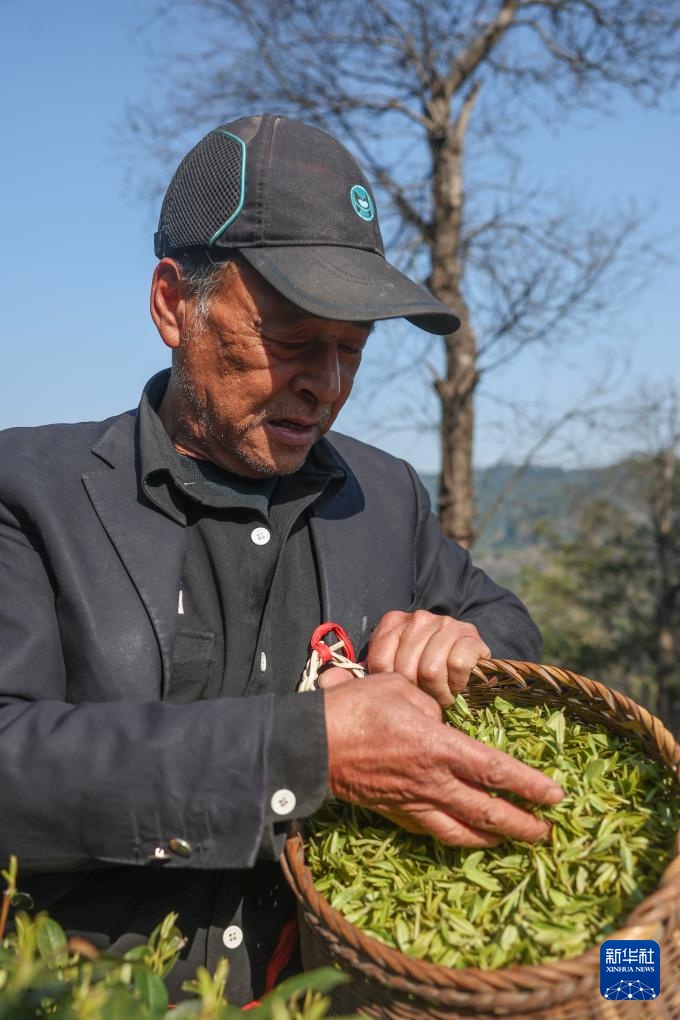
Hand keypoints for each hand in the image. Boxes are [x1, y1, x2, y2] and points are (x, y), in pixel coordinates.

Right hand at [323, 673, 562, 846]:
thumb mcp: (402, 690)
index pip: (496, 770)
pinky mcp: (395, 812)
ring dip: (492, 838)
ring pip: (461, 830)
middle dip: (522, 823)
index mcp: (439, 747)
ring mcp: (413, 802)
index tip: (555, 795)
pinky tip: (465, 836)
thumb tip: (443, 724)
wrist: (314, 743)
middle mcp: (432, 782)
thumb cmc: (358, 708)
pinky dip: (456, 837)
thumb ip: (432, 709)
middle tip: (546, 831)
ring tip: (511, 841)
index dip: (529, 785)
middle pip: (487, 811)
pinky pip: (433, 831)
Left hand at [367, 610, 490, 704]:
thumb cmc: (424, 663)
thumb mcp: (392, 661)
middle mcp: (418, 618)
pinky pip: (457, 666)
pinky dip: (457, 683)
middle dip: (416, 692)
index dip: (391, 685)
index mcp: (393, 622)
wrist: (466, 653)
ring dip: (438, 692)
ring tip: (441, 694)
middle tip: (424, 698)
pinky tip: (456, 683)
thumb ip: (367, 669)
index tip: (402, 691)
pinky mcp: (470, 635)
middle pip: (406, 669)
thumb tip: (332, 682)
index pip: (380, 662)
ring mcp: (445, 623)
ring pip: (431, 670)